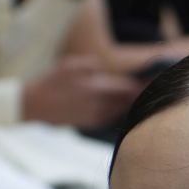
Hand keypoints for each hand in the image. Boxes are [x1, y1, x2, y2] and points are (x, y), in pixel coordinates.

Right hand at [22, 57, 142, 129]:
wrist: (33, 106)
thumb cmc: (50, 82)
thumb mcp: (70, 65)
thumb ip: (92, 66)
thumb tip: (105, 69)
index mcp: (97, 89)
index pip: (128, 88)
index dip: (143, 84)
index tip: (155, 80)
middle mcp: (99, 106)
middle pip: (128, 102)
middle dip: (139, 95)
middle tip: (152, 87)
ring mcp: (94, 116)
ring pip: (120, 111)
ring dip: (129, 104)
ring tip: (139, 95)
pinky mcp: (89, 123)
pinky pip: (110, 117)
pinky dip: (118, 111)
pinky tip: (121, 105)